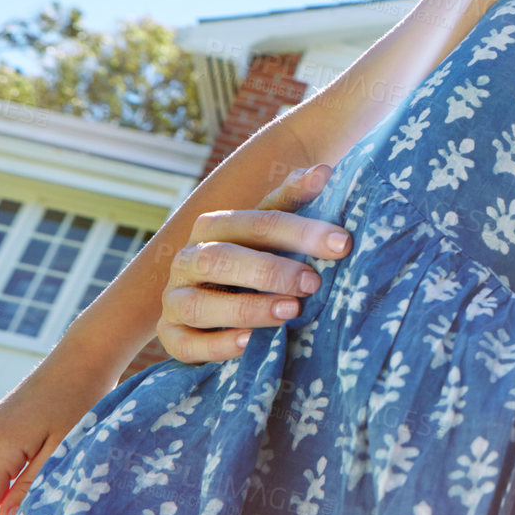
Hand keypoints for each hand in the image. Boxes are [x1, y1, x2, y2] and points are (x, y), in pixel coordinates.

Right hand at [158, 164, 351, 362]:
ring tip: (290, 312)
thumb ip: (291, 202)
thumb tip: (323, 170)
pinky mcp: (171, 336)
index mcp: (214, 227)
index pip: (257, 223)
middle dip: (270, 272)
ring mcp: (175, 299)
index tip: (343, 243)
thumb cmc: (250, 259)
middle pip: (221, 260)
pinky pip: (184, 343)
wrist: (206, 304)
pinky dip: (216, 345)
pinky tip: (248, 344)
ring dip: (245, 308)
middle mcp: (188, 260)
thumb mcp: (268, 230)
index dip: (301, 231)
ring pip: (199, 303)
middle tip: (313, 283)